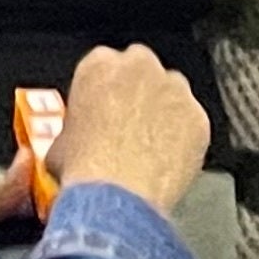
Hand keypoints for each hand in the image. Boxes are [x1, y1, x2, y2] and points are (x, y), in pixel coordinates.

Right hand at [43, 45, 210, 223]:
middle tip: (133, 125)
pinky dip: (187, 138)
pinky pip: (194, 122)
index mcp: (99, 63)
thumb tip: (77, 140)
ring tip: (153, 145)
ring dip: (166, 112)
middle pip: (144, 70)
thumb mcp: (61, 141)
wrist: (115, 195)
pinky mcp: (198, 116)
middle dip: (140, 93)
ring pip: (173, 93)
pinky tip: (171, 160)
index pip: (107, 64)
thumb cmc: (86, 168)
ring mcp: (173, 89)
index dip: (109, 89)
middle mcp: (139, 66)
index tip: (109, 107)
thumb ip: (75, 125)